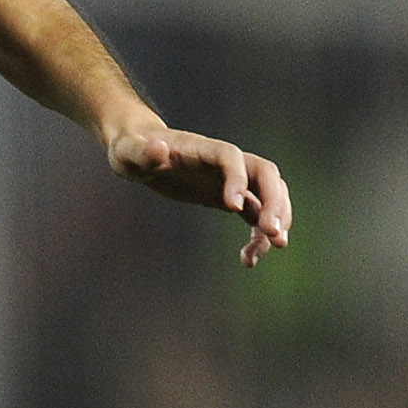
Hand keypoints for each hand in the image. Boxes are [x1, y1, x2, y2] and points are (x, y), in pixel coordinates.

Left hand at [107, 124, 292, 266]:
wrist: (142, 152)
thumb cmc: (133, 148)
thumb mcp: (130, 151)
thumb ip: (143, 152)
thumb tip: (158, 149)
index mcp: (203, 148)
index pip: (231, 157)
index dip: (237, 178)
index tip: (233, 208)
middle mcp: (224, 162)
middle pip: (264, 174)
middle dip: (274, 202)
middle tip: (273, 234)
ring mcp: (230, 179)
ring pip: (268, 194)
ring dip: (277, 218)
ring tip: (272, 247)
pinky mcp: (228, 197)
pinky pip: (255, 214)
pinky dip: (259, 234)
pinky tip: (249, 260)